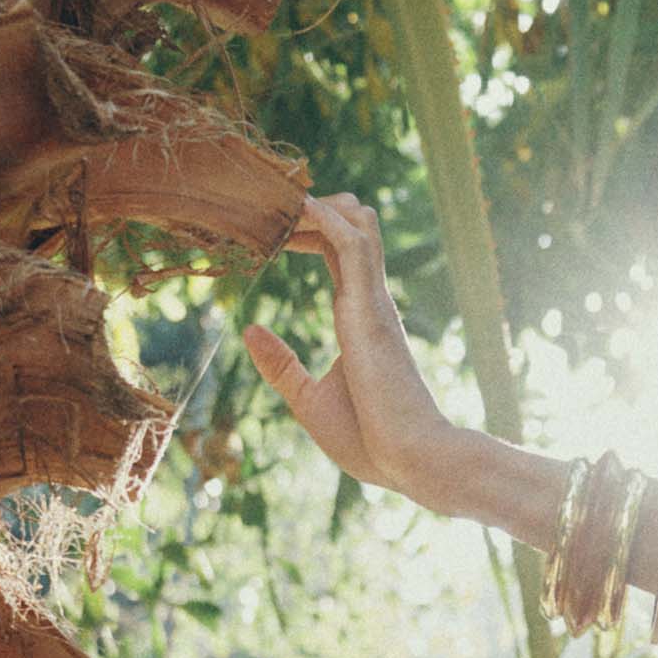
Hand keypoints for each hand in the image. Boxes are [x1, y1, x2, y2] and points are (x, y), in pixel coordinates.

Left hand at [240, 194, 474, 513]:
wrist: (409, 459)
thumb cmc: (368, 438)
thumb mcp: (308, 399)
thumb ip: (280, 364)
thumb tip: (249, 330)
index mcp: (359, 316)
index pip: (336, 249)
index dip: (305, 226)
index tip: (267, 222)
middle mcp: (369, 298)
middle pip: (351, 220)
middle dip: (312, 201)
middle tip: (264, 204)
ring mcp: (372, 299)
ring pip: (355, 219)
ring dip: (315, 201)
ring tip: (271, 198)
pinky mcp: (369, 306)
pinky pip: (349, 241)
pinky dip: (320, 217)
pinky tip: (290, 208)